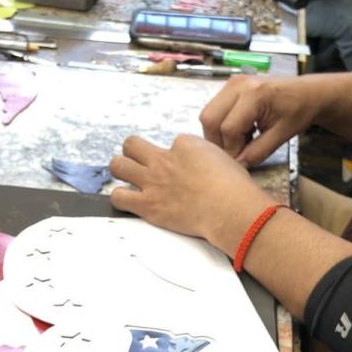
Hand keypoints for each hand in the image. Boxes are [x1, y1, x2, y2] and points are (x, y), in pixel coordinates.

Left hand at [109, 134, 271, 249]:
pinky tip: (129, 200)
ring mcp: (153, 182)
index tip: (183, 167)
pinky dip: (120, 198)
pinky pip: (118, 197)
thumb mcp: (224, 158)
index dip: (175, 154)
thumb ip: (207, 157)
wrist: (230, 209)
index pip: (170, 142)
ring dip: (121, 170)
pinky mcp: (147, 205)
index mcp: (184, 144)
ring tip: (128, 177)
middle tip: (140, 162)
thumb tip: (205, 163)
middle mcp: (163, 160)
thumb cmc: (234, 187)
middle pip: (132, 145)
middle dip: (133, 152)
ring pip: (117, 165)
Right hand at [199, 75, 323, 165]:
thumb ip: (257, 152)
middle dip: (219, 142)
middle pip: (210, 119)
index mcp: (255, 94)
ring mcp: (231, 83)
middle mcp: (237, 84)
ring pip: (207, 115)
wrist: (307, 92)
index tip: (241, 161)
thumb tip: (236, 165)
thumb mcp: (282, 135)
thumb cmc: (299, 110)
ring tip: (240, 140)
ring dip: (218, 134)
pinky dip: (221, 125)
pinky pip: (213, 110)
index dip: (232, 149)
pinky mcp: (228, 87)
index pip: (229, 128)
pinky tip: (240, 131)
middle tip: (236, 152)